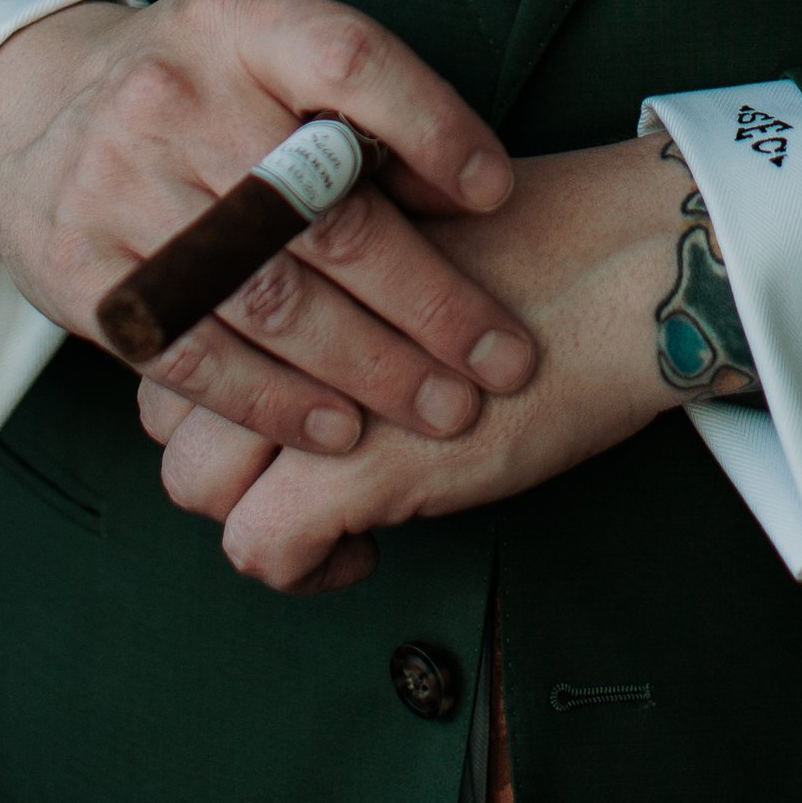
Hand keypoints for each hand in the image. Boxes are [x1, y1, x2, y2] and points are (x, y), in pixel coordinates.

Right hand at [0, 0, 535, 459]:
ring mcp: (117, 188)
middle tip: (504, 358)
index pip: (348, 61)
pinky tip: (339, 430)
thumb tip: (472, 193)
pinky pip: (193, 354)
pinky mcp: (81, 275)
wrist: (25, 111)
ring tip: (443, 409)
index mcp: (237, 23)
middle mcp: (173, 97)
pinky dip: (275, 402)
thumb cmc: (196, 87)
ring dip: (369, 367)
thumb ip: (354, 104)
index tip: (498, 194)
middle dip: (428, 298)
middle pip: (320, 210)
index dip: (433, 127)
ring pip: (265, 297)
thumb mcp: (263, 49)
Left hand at [140, 130, 742, 591]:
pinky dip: (305, 568)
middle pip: (170, 405)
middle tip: (315, 456)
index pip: (183, 329)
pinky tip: (368, 545)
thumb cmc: (546, 246)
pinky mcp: (349, 467)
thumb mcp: (407, 234)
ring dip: (256, 507)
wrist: (631, 265)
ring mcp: (303, 390)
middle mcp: (272, 313)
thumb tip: (288, 337)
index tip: (295, 400)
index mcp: (283, 246)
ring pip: (194, 482)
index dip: (231, 380)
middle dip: (229, 445)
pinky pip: (259, 550)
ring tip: (341, 504)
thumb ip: (334, 272)